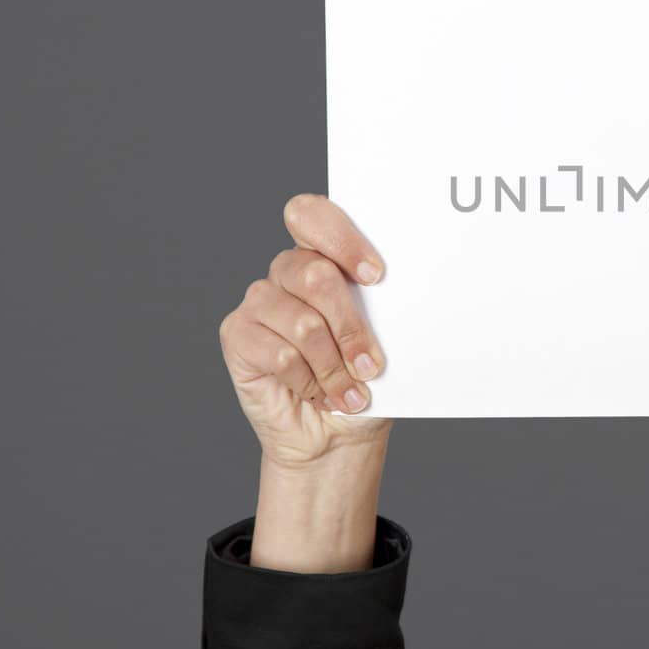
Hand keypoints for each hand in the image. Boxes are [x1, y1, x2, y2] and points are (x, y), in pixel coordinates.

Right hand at [217, 194, 391, 571]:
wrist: (337, 433)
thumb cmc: (364, 378)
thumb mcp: (387, 340)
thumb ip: (384, 308)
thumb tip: (411, 295)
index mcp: (324, 255)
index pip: (312, 215)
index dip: (340, 238)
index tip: (375, 276)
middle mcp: (288, 271)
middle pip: (315, 274)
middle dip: (352, 327)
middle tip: (372, 365)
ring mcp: (260, 301)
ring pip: (303, 323)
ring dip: (334, 367)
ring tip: (351, 392)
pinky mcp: (238, 334)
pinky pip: (279, 353)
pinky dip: (308, 381)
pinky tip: (318, 394)